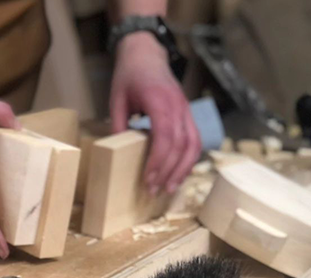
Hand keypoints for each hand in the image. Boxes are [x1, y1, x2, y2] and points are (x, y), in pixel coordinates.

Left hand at [109, 32, 200, 194]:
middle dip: (169, 171)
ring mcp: (186, 110)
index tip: (148, 179)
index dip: (159, 161)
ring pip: (193, 144)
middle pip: (181, 145)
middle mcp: (178, 107)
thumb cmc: (129, 75)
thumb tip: (115, 152)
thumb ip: (118, 124)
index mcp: (160, 101)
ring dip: (183, 169)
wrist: (146, 54)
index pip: (165, 136)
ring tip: (169, 189)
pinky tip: (178, 174)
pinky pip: (195, 139)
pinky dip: (189, 159)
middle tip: (155, 191)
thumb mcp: (116, 99)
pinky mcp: (188, 114)